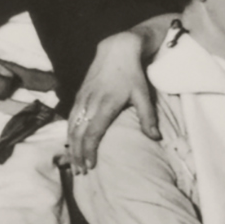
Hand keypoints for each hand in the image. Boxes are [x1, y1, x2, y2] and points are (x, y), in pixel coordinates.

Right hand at [66, 31, 159, 172]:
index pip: (93, 133)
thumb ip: (148, 117)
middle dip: (77, 155)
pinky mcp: (79, 95)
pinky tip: (70, 144)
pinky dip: (69, 134)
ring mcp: (82, 99)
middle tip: (80, 172)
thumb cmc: (133, 74)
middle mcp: (90, 103)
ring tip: (74, 163)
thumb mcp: (143, 94)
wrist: (116, 50)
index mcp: (105, 105)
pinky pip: (70, 118)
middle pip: (78, 134)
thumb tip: (155, 138)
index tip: (90, 166)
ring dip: (71, 147)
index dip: (89, 151)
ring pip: (71, 127)